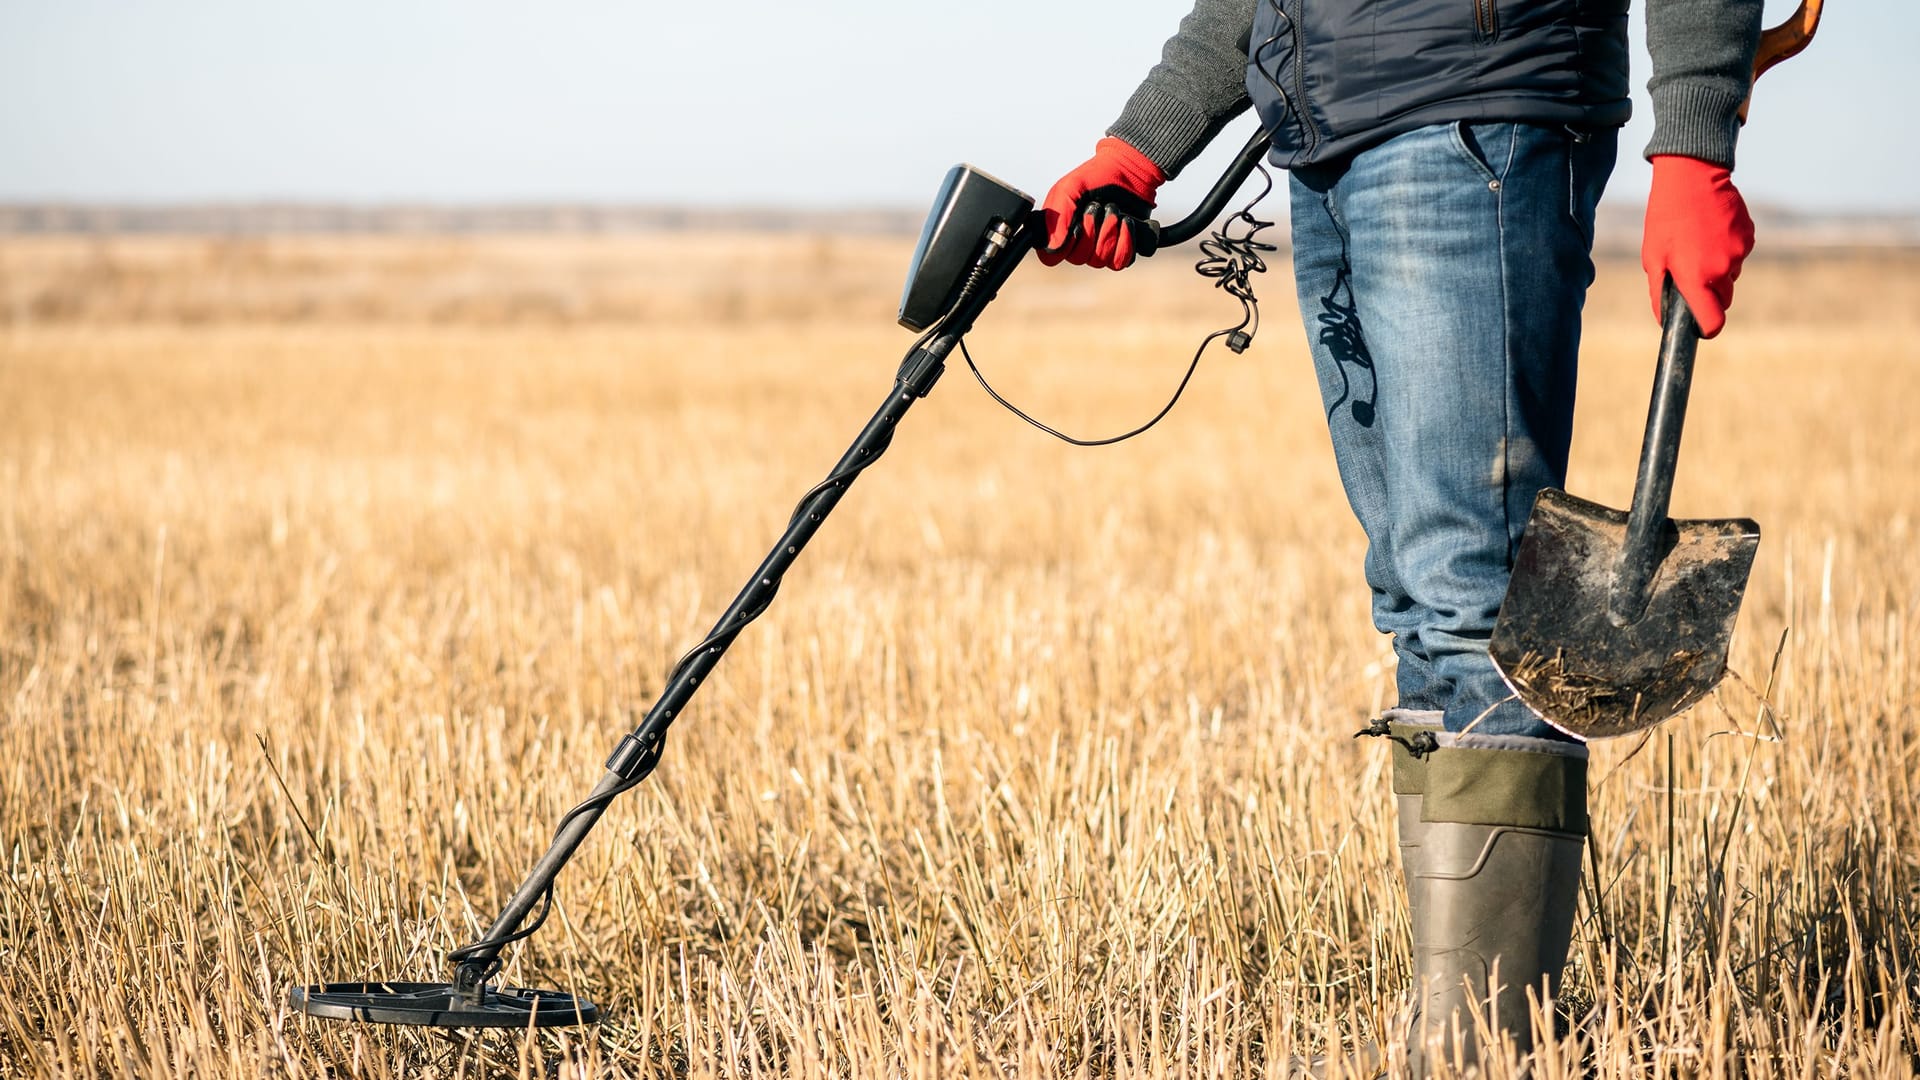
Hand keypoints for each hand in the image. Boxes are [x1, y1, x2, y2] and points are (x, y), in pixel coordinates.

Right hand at [1037, 137, 1165, 269]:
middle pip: (1078, 259)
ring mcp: (1099, 249)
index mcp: (1058, 231)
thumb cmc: (1094, 177)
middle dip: (1090, 231)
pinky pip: (1120, 261)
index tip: (1075, 226)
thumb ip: (1057, 217)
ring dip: (1108, 232)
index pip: (1051, 257)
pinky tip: (1126, 222)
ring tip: (1113, 209)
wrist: (1127, 170)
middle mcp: (1077, 244)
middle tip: (1097, 207)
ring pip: (1099, 261)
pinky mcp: (1121, 250)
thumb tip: (1052, 248)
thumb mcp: (1069, 189)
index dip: (1064, 246)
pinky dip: (1124, 241)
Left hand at [1641, 155, 1754, 337]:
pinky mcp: (1749, 236)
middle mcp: (1722, 269)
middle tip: (1691, 274)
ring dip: (1718, 269)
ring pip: (1731, 276)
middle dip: (1710, 295)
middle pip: (1723, 300)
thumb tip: (1665, 321)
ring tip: (1698, 244)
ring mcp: (1740, 252)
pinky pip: (1739, 254)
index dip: (1707, 328)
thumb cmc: (1665, 219)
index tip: (1701, 327)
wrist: (1691, 177)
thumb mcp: (1653, 258)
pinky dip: (1727, 250)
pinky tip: (1711, 231)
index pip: (1714, 321)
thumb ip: (1660, 293)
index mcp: (1696, 278)